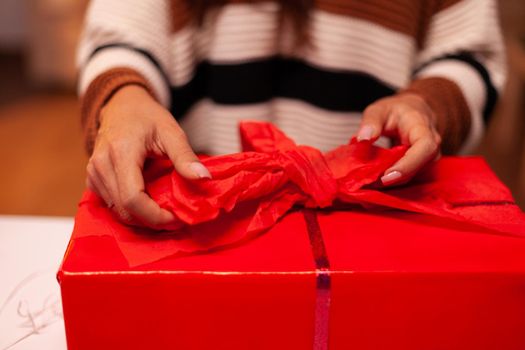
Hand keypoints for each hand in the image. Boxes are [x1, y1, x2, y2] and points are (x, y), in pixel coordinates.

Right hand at [86, 85, 210, 226]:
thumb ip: (185, 156)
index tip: (177, 218)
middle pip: (125, 210)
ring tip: (166, 211)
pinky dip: (132, 211)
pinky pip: (112, 205)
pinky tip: (149, 204)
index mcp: (121, 153)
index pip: (133, 199)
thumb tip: (204, 179)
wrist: (121, 105)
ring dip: (143, 218)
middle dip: (152, 221)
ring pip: (118, 212)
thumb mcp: (171, 131)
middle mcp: (101, 166)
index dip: (156, 216)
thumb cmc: (147, 116)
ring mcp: (93, 174)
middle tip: (176, 219)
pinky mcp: (92, 180)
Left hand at [357, 93, 440, 185]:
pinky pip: (410, 178)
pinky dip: (394, 182)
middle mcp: (431, 146)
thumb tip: (363, 139)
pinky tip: (376, 183)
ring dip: (394, 183)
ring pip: (415, 176)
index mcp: (422, 128)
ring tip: (370, 183)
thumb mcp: (379, 109)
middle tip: (371, 183)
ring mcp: (429, 159)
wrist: (413, 112)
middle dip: (396, 179)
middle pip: (420, 167)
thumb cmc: (396, 110)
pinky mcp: (422, 168)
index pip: (425, 147)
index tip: (386, 176)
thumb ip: (370, 122)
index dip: (408, 164)